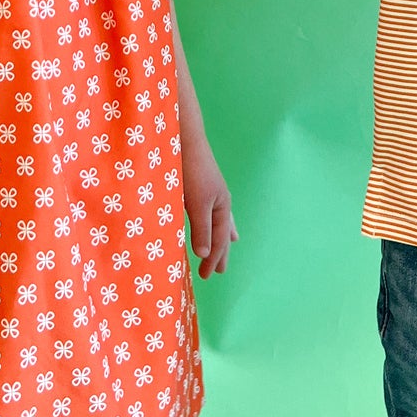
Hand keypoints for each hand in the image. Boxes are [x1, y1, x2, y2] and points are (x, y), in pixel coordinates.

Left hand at [182, 131, 236, 279]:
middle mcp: (221, 201)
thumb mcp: (197, 204)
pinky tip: (212, 216)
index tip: (205, 276)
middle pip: (222, 232)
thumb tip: (205, 254)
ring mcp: (212, 192)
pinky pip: (211, 210)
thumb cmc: (192, 172)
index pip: (218, 241)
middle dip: (221, 252)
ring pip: (220, 220)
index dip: (213, 259)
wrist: (186, 140)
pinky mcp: (201, 185)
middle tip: (220, 270)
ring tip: (230, 242)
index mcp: (222, 207)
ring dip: (221, 236)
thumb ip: (202, 229)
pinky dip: (213, 220)